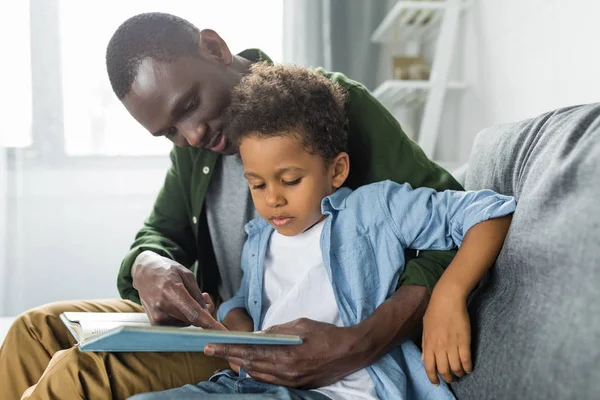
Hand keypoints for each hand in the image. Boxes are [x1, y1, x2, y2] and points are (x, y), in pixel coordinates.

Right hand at [132, 250, 223, 328]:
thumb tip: (207, 313)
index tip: (222, 333)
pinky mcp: (155, 323)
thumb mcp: (187, 275)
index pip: (195, 313)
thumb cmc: (167, 271)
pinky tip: (180, 304)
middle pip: (193, 320)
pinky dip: (183, 316)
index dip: (210, 324)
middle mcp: (163, 307)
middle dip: (204, 313)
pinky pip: (178, 324)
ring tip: (187, 297)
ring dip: (192, 314)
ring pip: (187, 322)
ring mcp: (157, 317)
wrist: (144, 272)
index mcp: (172, 291)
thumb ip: (198, 296)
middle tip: (205, 298)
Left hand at [204, 318, 366, 387]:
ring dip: (242, 365)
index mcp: (286, 356)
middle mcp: (286, 373)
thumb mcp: (300, 325)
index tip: (211, 346)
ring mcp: (291, 382)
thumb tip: (259, 336)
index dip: (228, 349)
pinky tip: (251, 364)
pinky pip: (270, 379)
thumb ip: (277, 331)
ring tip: (228, 355)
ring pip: (258, 375)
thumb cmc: (327, 334)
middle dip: (229, 357)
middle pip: (249, 366)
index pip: (249, 353)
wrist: (351, 352)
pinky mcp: (297, 385)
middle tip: (211, 350)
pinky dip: (258, 371)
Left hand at [422, 286, 472, 384]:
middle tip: (452, 379)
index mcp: (429, 343)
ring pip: (456, 367)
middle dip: (448, 378)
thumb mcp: (426, 328)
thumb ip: (425, 344)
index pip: (429, 367)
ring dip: (459, 373)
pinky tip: (468, 368)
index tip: (436, 383)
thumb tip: (424, 360)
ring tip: (461, 373)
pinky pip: (466, 360)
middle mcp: (440, 346)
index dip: (433, 378)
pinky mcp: (464, 341)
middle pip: (444, 370)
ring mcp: (452, 344)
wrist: (447, 298)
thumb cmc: (435, 311)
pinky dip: (468, 367)